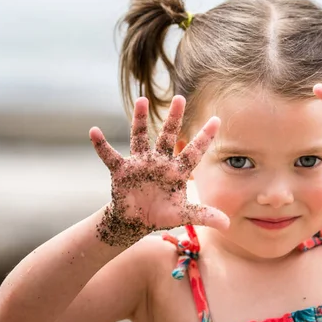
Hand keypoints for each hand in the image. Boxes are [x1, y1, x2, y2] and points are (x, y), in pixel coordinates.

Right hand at [89, 95, 228, 246]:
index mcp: (177, 170)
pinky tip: (94, 132)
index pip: (194, 151)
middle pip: (168, 136)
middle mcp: (159, 161)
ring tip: (142, 101)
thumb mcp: (183, 214)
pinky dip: (101, 145)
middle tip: (180, 98)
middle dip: (173, 118)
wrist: (135, 220)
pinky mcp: (121, 170)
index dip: (205, 137)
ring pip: (140, 137)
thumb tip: (227, 224)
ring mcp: (140, 163)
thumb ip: (203, 215)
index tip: (217, 119)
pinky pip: (110, 155)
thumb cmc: (161, 214)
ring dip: (140, 120)